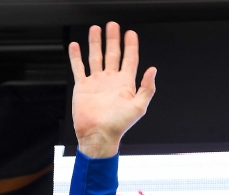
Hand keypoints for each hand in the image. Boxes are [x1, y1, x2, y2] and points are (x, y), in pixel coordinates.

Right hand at [68, 22, 155, 157]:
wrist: (98, 135)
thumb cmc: (118, 125)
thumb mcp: (139, 107)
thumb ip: (146, 88)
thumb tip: (153, 70)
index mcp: (125, 84)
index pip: (129, 60)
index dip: (131, 46)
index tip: (131, 33)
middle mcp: (111, 81)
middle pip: (113, 54)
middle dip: (113, 39)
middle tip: (113, 25)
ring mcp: (96, 83)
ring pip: (96, 57)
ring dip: (96, 43)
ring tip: (95, 29)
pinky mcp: (83, 86)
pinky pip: (78, 68)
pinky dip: (76, 57)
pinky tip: (76, 46)